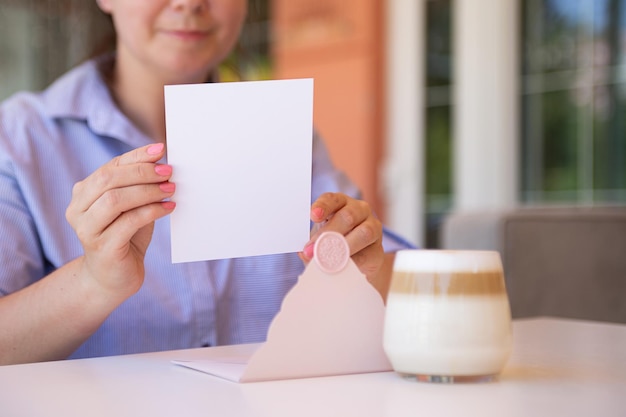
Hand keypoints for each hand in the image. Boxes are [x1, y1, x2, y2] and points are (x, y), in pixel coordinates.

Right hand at [65, 143, 175, 298]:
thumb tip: (162, 162)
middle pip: (109, 180)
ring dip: (147, 192)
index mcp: (83, 193)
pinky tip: (168, 208)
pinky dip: (152, 211)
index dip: (136, 156)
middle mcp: (78, 209)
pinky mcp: (102, 247)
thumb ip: (138, 185)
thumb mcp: (131, 207)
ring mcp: (87, 229)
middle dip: (142, 172)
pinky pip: (128, 222)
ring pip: (116, 200)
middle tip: (169, 172)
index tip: (161, 149)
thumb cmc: (125, 236)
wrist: (113, 277)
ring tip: (171, 189)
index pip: (110, 167)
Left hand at [300, 192, 384, 278]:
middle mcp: (359, 209)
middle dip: (329, 233)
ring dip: (345, 246)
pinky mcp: (378, 247)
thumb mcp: (319, 241)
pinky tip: (343, 266)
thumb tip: (304, 253)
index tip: (313, 216)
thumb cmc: (333, 243)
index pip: (332, 199)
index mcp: (340, 203)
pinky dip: (355, 260)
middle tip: (313, 249)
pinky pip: (369, 252)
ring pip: (363, 232)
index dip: (323, 206)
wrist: (356, 262)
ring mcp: (372, 226)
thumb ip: (312, 245)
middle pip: (347, 216)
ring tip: (331, 258)